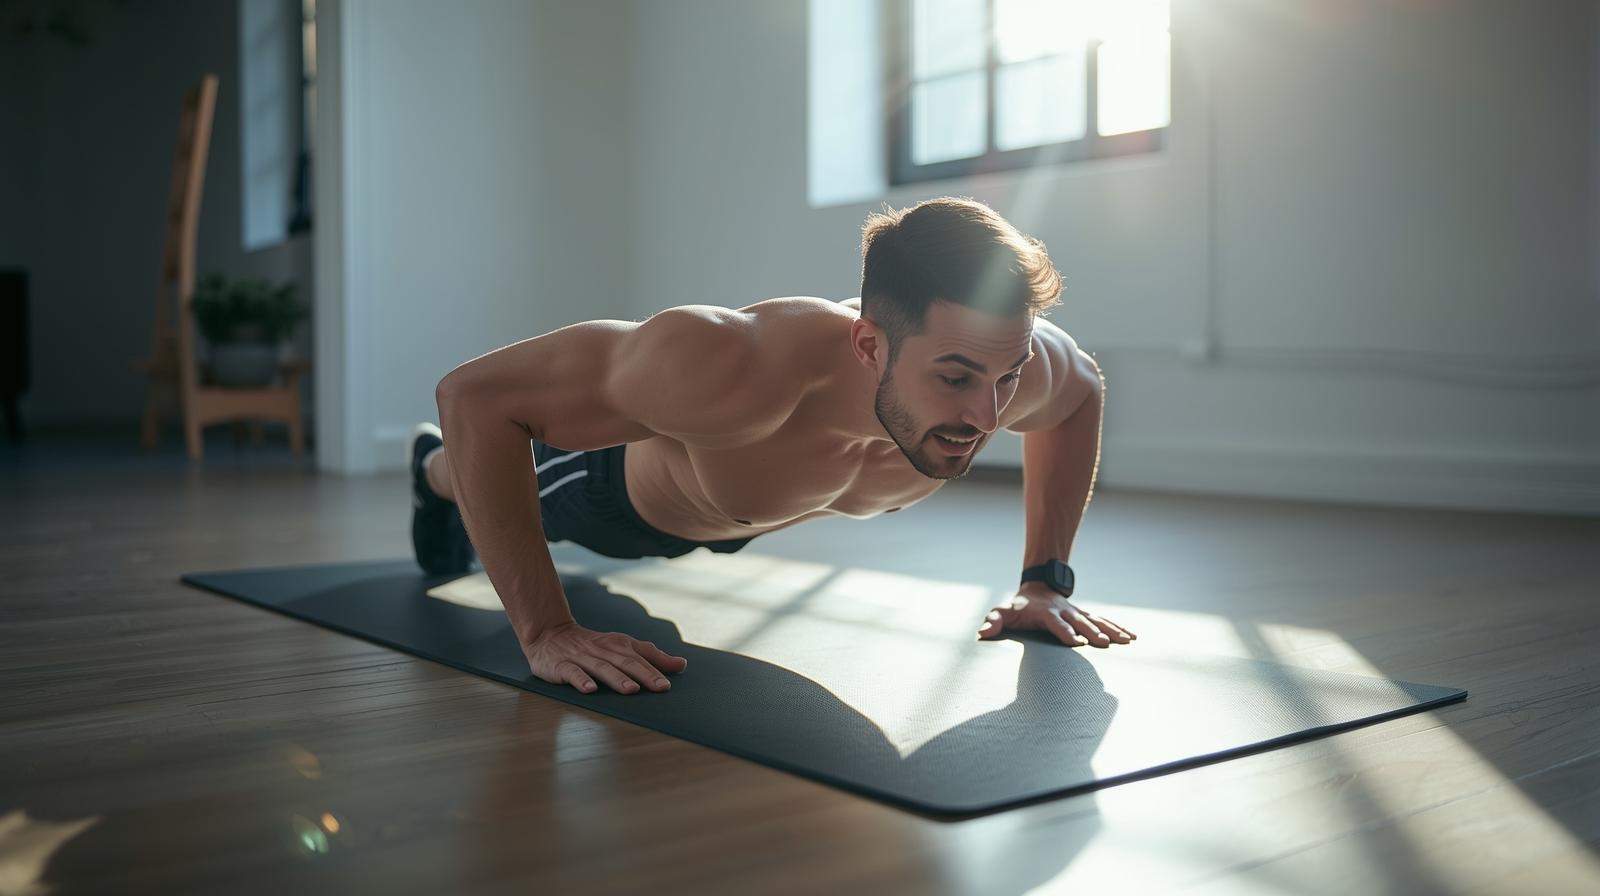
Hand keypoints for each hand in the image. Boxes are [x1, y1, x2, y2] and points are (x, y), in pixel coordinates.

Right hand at [524, 621, 687, 694]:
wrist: (549, 634)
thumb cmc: (593, 646)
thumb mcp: (622, 647)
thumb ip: (652, 656)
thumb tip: (681, 664)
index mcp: (618, 644)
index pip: (640, 657)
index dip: (655, 670)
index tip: (668, 685)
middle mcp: (602, 649)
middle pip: (626, 662)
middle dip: (644, 675)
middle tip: (659, 688)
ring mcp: (581, 657)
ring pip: (602, 668)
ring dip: (617, 679)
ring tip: (631, 690)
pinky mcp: (561, 666)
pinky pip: (572, 673)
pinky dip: (581, 680)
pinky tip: (590, 690)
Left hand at [976, 582, 1136, 647]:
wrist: (1036, 589)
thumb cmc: (1017, 607)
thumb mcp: (1002, 612)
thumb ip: (993, 622)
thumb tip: (982, 633)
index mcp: (1045, 613)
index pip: (1056, 623)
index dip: (1065, 632)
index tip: (1076, 643)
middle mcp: (1064, 612)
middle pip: (1080, 622)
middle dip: (1093, 632)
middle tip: (1105, 643)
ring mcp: (1076, 613)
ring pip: (1096, 621)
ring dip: (1111, 630)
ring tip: (1127, 640)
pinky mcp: (1084, 616)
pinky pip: (1103, 621)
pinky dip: (1117, 627)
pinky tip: (1131, 636)